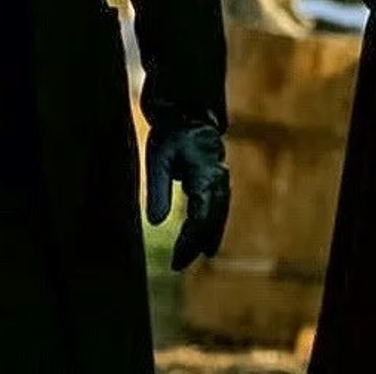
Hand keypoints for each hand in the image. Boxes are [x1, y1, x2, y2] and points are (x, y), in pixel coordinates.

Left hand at [143, 113, 230, 271]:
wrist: (188, 111)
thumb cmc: (170, 133)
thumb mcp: (158, 158)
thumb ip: (157, 190)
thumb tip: (155, 223)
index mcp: (206, 176)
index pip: (200, 217)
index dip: (189, 241)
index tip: (175, 259)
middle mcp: (218, 180)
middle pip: (212, 220)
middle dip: (197, 243)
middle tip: (178, 264)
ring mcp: (220, 179)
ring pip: (218, 214)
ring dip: (208, 236)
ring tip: (198, 256)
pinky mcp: (216, 179)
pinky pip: (217, 207)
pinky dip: (211, 224)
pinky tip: (204, 238)